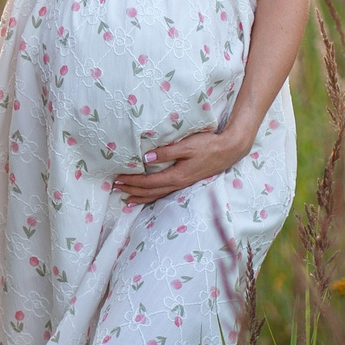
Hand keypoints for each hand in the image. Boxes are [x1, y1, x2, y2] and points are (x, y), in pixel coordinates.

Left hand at [111, 126, 250, 205]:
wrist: (229, 150)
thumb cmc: (208, 145)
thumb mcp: (187, 145)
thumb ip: (166, 152)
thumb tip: (146, 158)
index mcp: (176, 175)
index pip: (149, 182)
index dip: (132, 181)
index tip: (118, 179)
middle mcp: (178, 183)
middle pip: (150, 192)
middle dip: (132, 190)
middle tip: (116, 188)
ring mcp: (183, 184)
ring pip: (157, 195)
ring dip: (141, 197)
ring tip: (127, 199)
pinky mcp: (186, 181)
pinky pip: (164, 192)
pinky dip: (152, 196)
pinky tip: (148, 195)